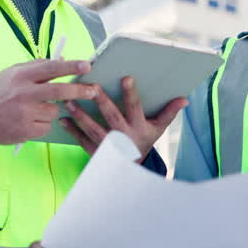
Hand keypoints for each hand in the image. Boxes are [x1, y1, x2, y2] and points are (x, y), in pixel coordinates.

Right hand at [0, 60, 96, 144]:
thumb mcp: (13, 73)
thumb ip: (36, 67)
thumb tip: (61, 61)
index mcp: (21, 76)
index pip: (50, 68)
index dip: (70, 66)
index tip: (87, 65)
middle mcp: (24, 93)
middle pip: (59, 91)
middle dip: (79, 90)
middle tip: (93, 90)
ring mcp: (25, 113)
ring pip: (54, 110)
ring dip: (50, 110)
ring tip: (33, 110)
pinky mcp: (25, 130)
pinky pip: (47, 126)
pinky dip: (42, 124)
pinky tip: (28, 121)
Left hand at [60, 75, 187, 158]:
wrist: (132, 169)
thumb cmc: (144, 141)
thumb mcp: (158, 128)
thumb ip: (169, 112)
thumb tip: (185, 99)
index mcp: (139, 127)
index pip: (135, 108)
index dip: (131, 94)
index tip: (125, 78)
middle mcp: (124, 136)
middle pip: (112, 117)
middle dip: (101, 102)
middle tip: (90, 87)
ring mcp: (109, 146)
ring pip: (93, 129)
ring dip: (80, 116)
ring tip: (69, 102)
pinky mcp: (96, 153)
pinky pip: (82, 141)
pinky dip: (72, 131)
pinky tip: (62, 120)